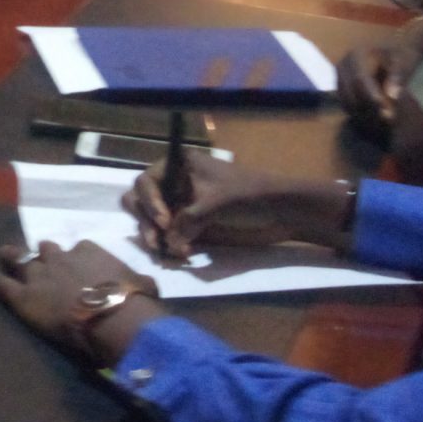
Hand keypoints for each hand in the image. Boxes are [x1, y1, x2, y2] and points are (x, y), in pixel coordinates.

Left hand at [0, 240, 161, 361]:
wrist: (112, 316)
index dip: (78, 260)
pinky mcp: (22, 295)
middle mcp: (60, 258)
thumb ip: (141, 284)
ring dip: (13, 257)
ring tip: (5, 254)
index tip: (82, 269)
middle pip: (47, 251)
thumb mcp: (143, 286)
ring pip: (20, 260)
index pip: (80, 249)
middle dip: (44, 255)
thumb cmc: (134, 302)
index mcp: (89, 252)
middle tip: (43, 260)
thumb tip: (149, 288)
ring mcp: (39, 275)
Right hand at [123, 156, 357, 261]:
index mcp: (178, 166)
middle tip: (156, 242)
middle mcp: (175, 184)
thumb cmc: (249, 195)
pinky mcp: (191, 226)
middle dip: (146, 221)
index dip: (150, 202)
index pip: (146, 182)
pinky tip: (182, 255)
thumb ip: (189, 220)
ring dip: (155, 237)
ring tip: (166, 252)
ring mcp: (181, 205)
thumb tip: (169, 243)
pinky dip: (169, 247)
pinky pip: (169, 237)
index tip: (165, 223)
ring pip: (152, 221)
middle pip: (141, 201)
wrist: (281, 213)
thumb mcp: (216, 202)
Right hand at [341, 18, 422, 135]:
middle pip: (349, 93)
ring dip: (363, 115)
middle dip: (367, 110)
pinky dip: (359, 115)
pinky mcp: (340, 89)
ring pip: (346, 102)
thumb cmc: (400, 56)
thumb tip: (391, 96)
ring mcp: (339, 78)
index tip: (388, 112)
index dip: (372, 97)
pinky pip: (346, 106)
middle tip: (387, 121)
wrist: (394, 54)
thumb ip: (398, 77)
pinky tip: (376, 121)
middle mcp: (342, 66)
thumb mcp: (403, 62)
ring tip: (383, 123)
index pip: (359, 79)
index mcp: (355, 55)